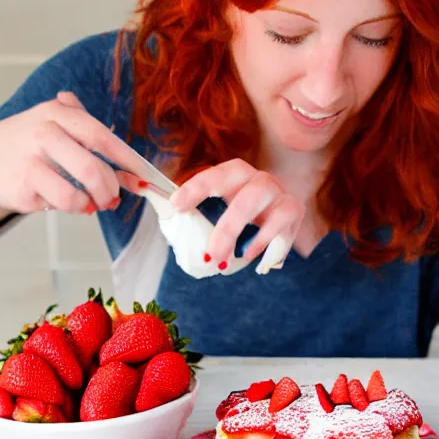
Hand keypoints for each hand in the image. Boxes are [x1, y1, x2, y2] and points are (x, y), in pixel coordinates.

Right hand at [0, 92, 128, 213]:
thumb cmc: (31, 146)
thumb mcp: (58, 127)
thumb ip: (94, 140)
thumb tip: (134, 174)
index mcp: (59, 114)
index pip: (101, 137)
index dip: (127, 159)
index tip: (144, 175)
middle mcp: (43, 133)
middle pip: (92, 168)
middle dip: (110, 189)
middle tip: (112, 197)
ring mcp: (30, 161)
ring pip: (77, 192)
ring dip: (93, 203)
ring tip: (91, 202)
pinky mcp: (22, 187)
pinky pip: (62, 204)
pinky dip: (74, 207)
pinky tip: (67, 202)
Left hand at [169, 158, 304, 268]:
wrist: (273, 220)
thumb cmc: (234, 213)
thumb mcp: (209, 208)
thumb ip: (181, 206)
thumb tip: (145, 192)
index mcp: (235, 175)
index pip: (217, 175)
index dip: (197, 188)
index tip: (176, 205)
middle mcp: (260, 180)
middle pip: (247, 196)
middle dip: (227, 228)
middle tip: (210, 256)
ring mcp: (280, 195)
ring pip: (271, 210)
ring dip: (251, 239)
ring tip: (229, 262)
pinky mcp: (294, 212)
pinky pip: (284, 229)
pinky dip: (269, 248)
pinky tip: (255, 264)